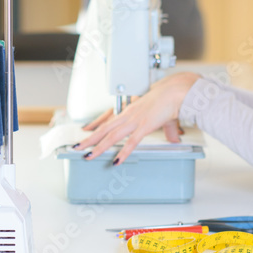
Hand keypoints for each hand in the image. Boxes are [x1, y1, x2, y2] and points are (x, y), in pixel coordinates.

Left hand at [76, 72, 200, 165]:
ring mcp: (134, 120)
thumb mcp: (163, 115)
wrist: (175, 91)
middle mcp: (128, 115)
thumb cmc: (168, 98)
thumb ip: (167, 129)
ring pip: (112, 136)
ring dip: (99, 147)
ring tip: (89, 157)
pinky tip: (117, 161)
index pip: (108, 120)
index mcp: (129, 110)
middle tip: (77, 148)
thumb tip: (173, 139)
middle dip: (89, 139)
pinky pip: (131, 142)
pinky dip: (123, 152)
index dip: (95, 126)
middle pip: (103, 129)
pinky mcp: (144, 126)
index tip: (85, 132)